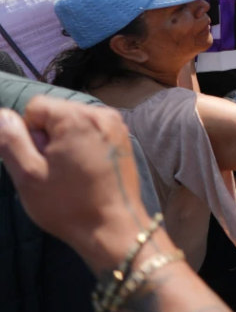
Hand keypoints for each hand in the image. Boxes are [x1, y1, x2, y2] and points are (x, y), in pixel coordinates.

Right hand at [0, 96, 155, 271]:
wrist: (112, 228)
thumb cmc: (67, 204)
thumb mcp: (28, 175)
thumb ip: (10, 140)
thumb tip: (1, 114)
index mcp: (77, 117)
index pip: (35, 107)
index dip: (28, 134)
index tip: (39, 160)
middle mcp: (101, 113)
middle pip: (56, 113)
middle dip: (47, 137)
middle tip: (53, 170)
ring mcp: (116, 125)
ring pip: (73, 123)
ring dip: (63, 143)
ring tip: (69, 173)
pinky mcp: (123, 139)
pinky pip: (91, 132)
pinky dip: (82, 146)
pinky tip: (84, 172)